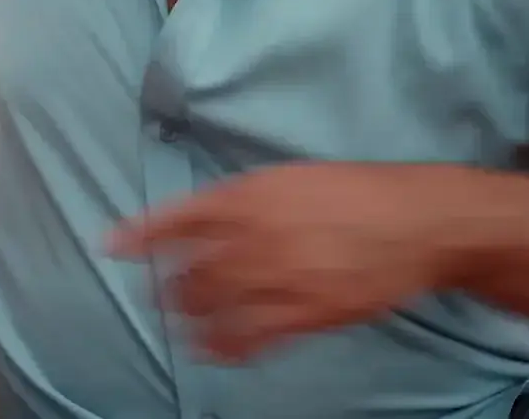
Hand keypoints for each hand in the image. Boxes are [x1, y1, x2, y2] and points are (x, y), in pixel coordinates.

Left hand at [108, 162, 471, 361]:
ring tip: (179, 322)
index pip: (180, 217)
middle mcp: (258, 236)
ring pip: (215, 307)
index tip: (112, 245)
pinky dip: (225, 346)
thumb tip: (203, 218)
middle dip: (168, 286)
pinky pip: (253, 338)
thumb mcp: (290, 178)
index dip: (141, 233)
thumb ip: (244, 199)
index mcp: (252, 195)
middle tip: (158, 293)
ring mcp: (282, 278)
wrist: (416, 222)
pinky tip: (211, 350)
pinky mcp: (307, 314)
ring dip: (189, 317)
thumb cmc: (354, 191)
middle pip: (191, 271)